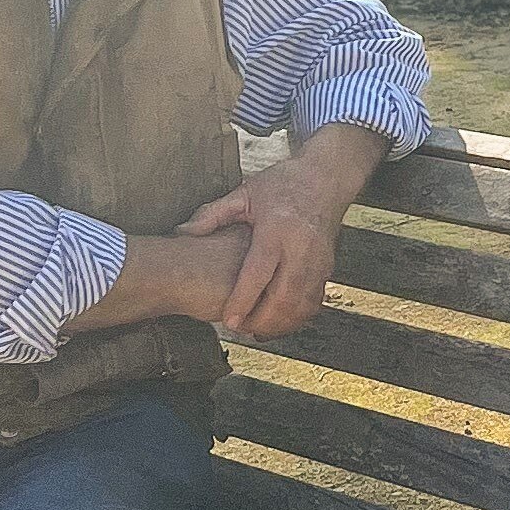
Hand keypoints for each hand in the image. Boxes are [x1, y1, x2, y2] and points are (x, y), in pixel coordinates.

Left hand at [178, 121, 394, 340]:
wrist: (327, 177)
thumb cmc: (283, 184)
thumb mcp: (246, 193)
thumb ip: (213, 214)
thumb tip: (181, 232)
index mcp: (277, 229)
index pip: (259, 273)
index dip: (243, 300)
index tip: (229, 321)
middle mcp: (302, 247)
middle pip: (284, 297)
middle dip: (262, 321)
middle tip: (240, 330)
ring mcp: (319, 260)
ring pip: (302, 305)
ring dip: (281, 324)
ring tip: (257, 331)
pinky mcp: (328, 267)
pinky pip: (314, 301)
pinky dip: (297, 318)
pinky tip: (280, 323)